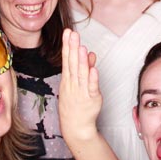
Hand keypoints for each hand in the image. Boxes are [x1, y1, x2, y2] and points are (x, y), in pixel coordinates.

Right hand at [58, 29, 101, 144]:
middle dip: (72, 48)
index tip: (68, 32)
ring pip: (81, 74)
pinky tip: (93, 67)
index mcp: (68, 79)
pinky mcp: (91, 99)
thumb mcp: (75, 85)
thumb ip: (84, 68)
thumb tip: (90, 54)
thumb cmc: (75, 105)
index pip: (67, 59)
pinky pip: (91, 87)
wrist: (75, 128)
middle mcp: (73, 84)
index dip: (67, 45)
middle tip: (72, 33)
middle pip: (72, 63)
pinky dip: (92, 78)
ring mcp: (81, 91)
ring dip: (81, 60)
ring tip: (81, 47)